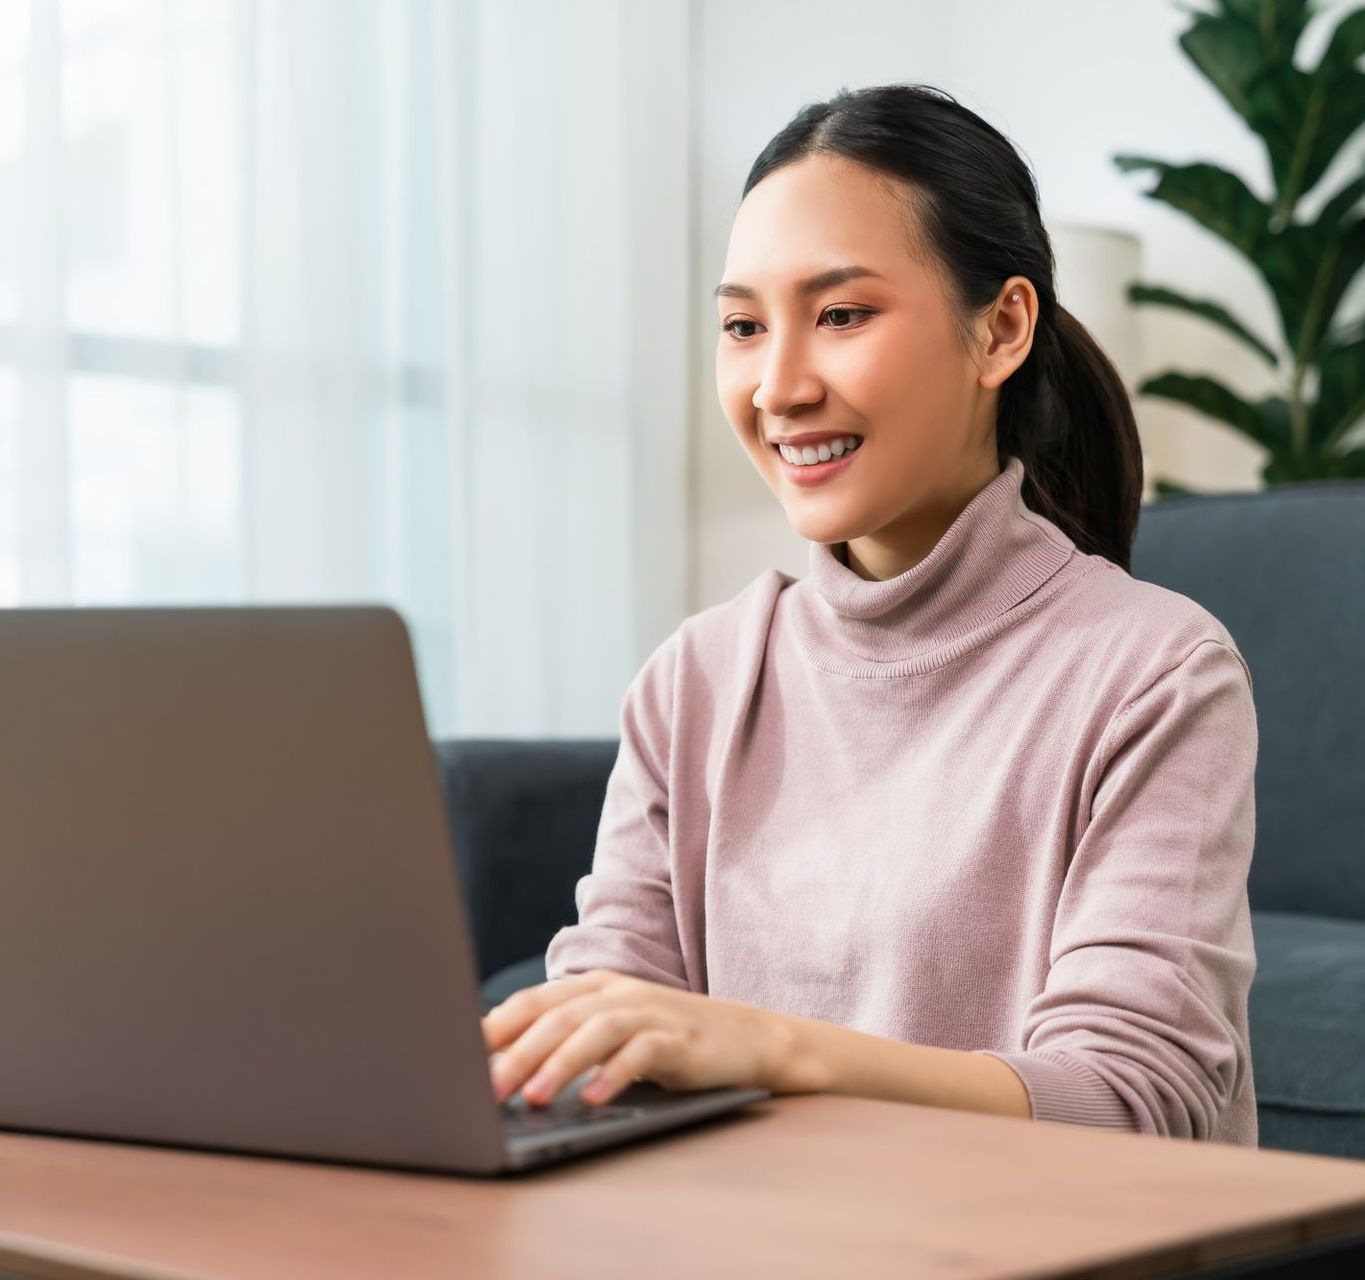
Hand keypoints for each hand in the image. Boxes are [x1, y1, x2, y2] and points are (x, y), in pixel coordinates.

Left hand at [481, 969, 788, 1107]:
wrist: (747, 1037)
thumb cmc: (668, 1039)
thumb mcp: (611, 1032)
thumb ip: (564, 1038)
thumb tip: (498, 1065)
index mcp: (594, 987)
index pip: (534, 1001)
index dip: (495, 1027)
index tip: (457, 1057)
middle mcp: (618, 992)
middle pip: (558, 1016)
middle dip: (517, 1052)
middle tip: (486, 1090)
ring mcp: (650, 1012)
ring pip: (594, 1030)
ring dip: (559, 1064)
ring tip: (532, 1098)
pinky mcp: (679, 1038)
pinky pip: (641, 1053)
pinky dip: (614, 1074)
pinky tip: (593, 1098)